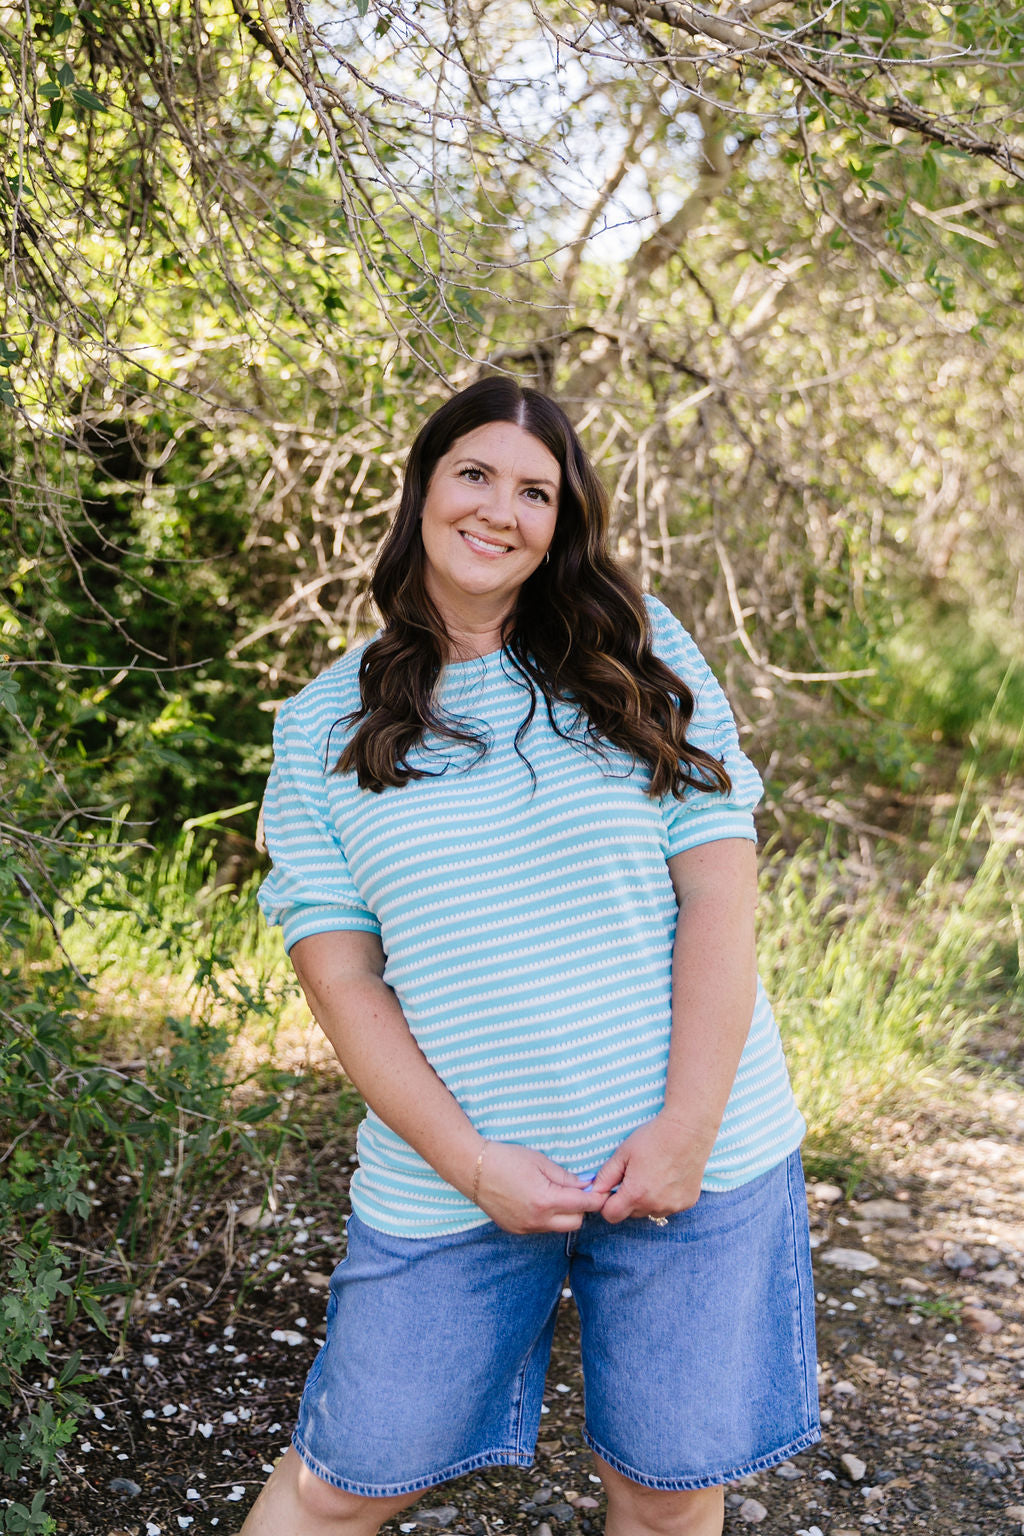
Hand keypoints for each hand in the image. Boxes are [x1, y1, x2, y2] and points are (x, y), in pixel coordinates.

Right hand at [473, 1141, 606, 1233]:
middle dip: (581, 1209)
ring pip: (558, 1227)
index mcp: (545, 1200)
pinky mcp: (516, 1230)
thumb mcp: (540, 1161)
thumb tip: (585, 1186)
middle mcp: (537, 1220)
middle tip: (578, 1191)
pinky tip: (538, 1200)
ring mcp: (525, 1228)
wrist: (472, 1168)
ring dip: (564, 1214)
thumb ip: (565, 1177)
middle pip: (575, 1223)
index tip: (602, 1192)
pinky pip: (541, 1228)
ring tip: (556, 1193)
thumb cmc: (506, 1158)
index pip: (583, 1206)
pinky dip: (547, 1217)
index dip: (596, 1198)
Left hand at [589, 1112, 715, 1224]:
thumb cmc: (653, 1138)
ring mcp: (673, 1206)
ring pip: (650, 1211)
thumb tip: (593, 1192)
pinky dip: (664, 1197)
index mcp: (636, 1194)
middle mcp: (655, 1206)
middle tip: (634, 1175)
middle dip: (627, 1199)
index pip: (611, 1215)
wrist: (688, 1130)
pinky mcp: (687, 1203)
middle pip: (631, 1213)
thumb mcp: (623, 1153)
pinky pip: (668, 1206)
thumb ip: (605, 1176)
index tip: (612, 1188)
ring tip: (653, 1174)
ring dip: (646, 1200)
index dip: (607, 1202)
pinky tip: (668, 1176)